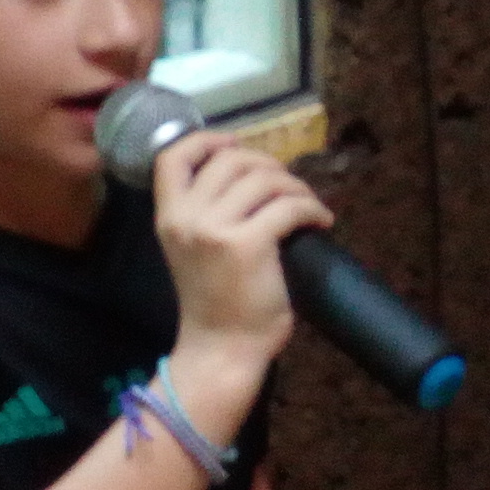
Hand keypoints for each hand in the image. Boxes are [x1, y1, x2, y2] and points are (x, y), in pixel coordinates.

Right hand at [156, 131, 331, 375]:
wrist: (221, 349)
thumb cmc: (213, 302)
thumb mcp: (192, 249)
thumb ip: (206, 212)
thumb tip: (250, 173)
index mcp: (169, 217)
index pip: (172, 156)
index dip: (207, 140)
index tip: (236, 146)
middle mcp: (187, 217)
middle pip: (231, 159)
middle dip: (268, 165)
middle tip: (287, 186)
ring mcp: (216, 229)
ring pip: (264, 177)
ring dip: (295, 186)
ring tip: (307, 205)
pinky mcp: (249, 244)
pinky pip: (289, 206)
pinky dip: (312, 209)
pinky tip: (321, 222)